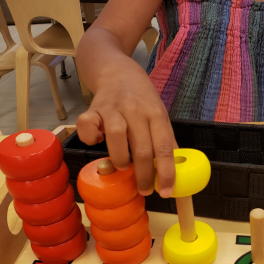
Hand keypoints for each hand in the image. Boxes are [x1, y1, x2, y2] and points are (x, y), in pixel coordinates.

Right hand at [75, 56, 177, 196]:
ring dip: (120, 158)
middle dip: (144, 175)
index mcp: (156, 115)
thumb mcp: (160, 116)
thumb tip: (176, 172)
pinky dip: (90, 138)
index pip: (164, 148)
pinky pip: (87, 125)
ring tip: (123, 166)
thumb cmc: (142, 99)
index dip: (166, 173)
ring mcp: (113, 108)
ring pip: (117, 137)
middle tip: (145, 190)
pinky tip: (96, 141)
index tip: (167, 192)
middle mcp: (135, 111)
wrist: (118, 71)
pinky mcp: (92, 109)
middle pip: (142, 148)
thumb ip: (166, 141)